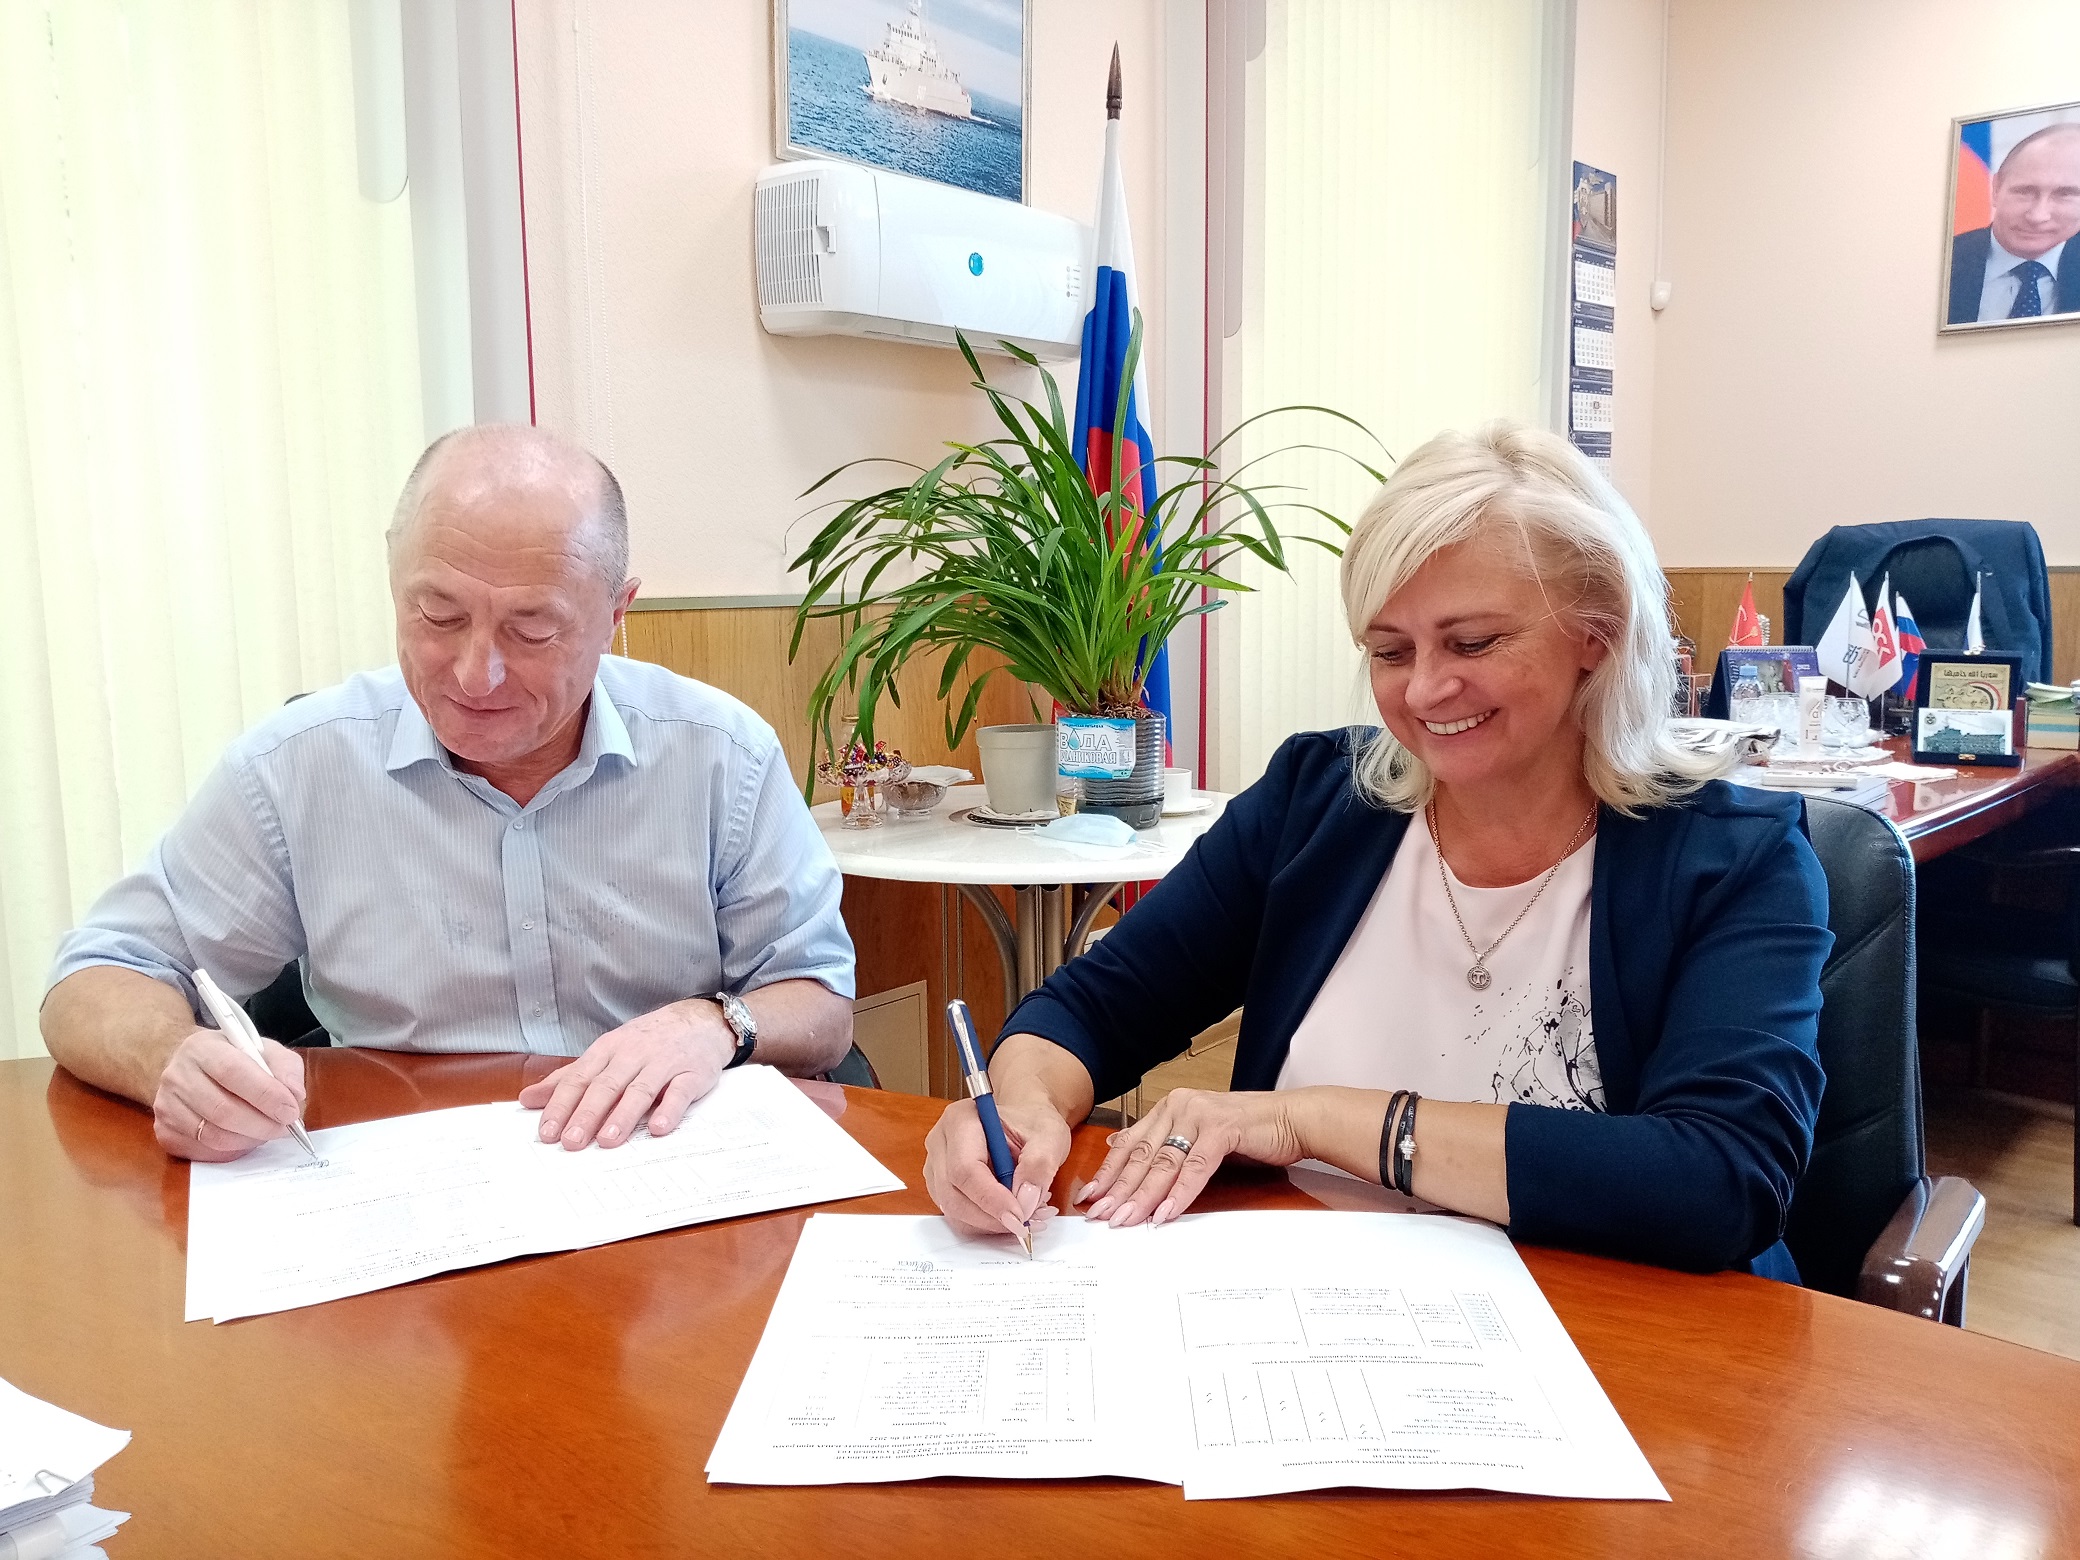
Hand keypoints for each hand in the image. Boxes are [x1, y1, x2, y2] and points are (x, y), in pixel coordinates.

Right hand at [152, 1028, 306, 1161]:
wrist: (189, 1068)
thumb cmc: (232, 1058)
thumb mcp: (263, 1050)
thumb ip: (285, 1067)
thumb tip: (295, 1095)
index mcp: (203, 1048)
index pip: (233, 1072)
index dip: (265, 1095)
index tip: (289, 1111)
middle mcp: (177, 1076)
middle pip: (222, 1110)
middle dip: (261, 1124)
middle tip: (284, 1127)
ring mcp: (165, 1106)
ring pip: (212, 1135)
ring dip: (249, 1139)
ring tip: (267, 1132)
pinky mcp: (164, 1131)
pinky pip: (202, 1151)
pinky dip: (231, 1150)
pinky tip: (244, 1138)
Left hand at [518, 998, 733, 1149]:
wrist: (702, 1020)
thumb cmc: (648, 1042)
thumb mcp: (606, 1053)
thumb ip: (569, 1078)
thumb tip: (528, 1099)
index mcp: (608, 1049)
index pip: (580, 1079)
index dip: (562, 1105)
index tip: (547, 1132)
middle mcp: (634, 1054)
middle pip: (607, 1085)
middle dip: (587, 1114)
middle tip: (571, 1142)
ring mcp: (665, 1063)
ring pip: (641, 1089)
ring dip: (623, 1115)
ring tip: (608, 1140)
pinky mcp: (693, 1073)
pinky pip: (681, 1092)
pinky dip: (670, 1109)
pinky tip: (659, 1127)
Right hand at [924, 1095, 1071, 1241]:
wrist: (1025, 1119)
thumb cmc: (1032, 1121)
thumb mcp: (1049, 1136)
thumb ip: (1039, 1165)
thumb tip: (1025, 1201)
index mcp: (961, 1119)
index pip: (965, 1169)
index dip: (992, 1199)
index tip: (1020, 1216)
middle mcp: (941, 1142)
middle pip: (953, 1195)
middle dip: (992, 1217)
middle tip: (1028, 1222)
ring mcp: (937, 1166)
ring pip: (954, 1211)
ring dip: (991, 1223)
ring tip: (1028, 1214)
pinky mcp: (943, 1186)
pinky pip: (959, 1216)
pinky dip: (987, 1223)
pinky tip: (1013, 1212)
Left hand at [1077, 1088, 1304, 1227]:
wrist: (1292, 1119)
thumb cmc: (1248, 1131)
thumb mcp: (1200, 1134)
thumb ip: (1168, 1144)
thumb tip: (1126, 1157)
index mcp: (1170, 1107)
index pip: (1130, 1143)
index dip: (1109, 1172)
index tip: (1091, 1197)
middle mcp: (1179, 1106)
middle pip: (1142, 1155)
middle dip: (1119, 1190)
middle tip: (1102, 1216)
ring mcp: (1200, 1115)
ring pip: (1163, 1163)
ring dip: (1143, 1196)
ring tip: (1126, 1220)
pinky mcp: (1222, 1129)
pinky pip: (1195, 1168)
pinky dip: (1179, 1194)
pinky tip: (1165, 1213)